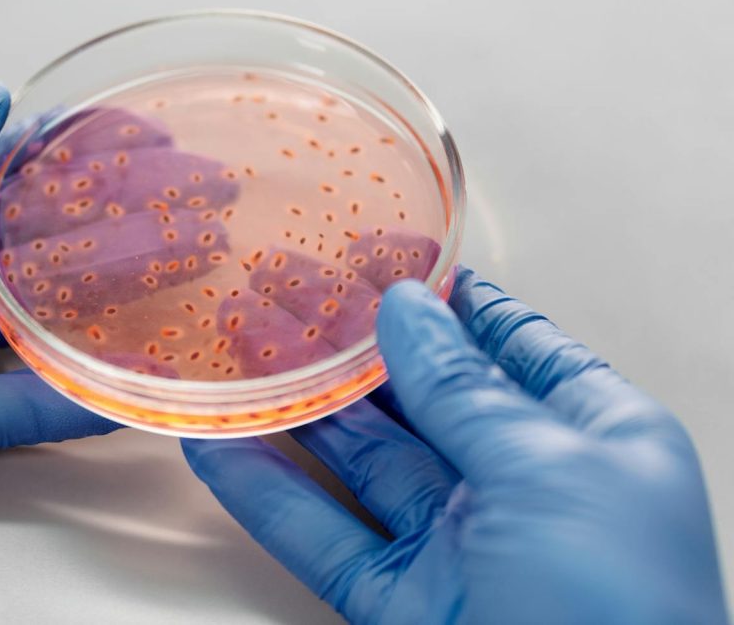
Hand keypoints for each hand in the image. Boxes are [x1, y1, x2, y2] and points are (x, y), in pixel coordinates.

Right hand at [183, 268, 727, 623]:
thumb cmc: (619, 612)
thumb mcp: (547, 470)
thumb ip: (465, 390)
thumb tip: (408, 309)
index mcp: (591, 439)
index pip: (507, 344)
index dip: (440, 297)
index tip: (377, 253)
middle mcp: (521, 486)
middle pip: (418, 397)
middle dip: (348, 345)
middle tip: (282, 291)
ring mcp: (457, 546)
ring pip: (360, 461)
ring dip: (295, 407)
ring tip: (235, 350)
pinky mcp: (401, 604)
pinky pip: (324, 536)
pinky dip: (268, 494)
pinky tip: (223, 447)